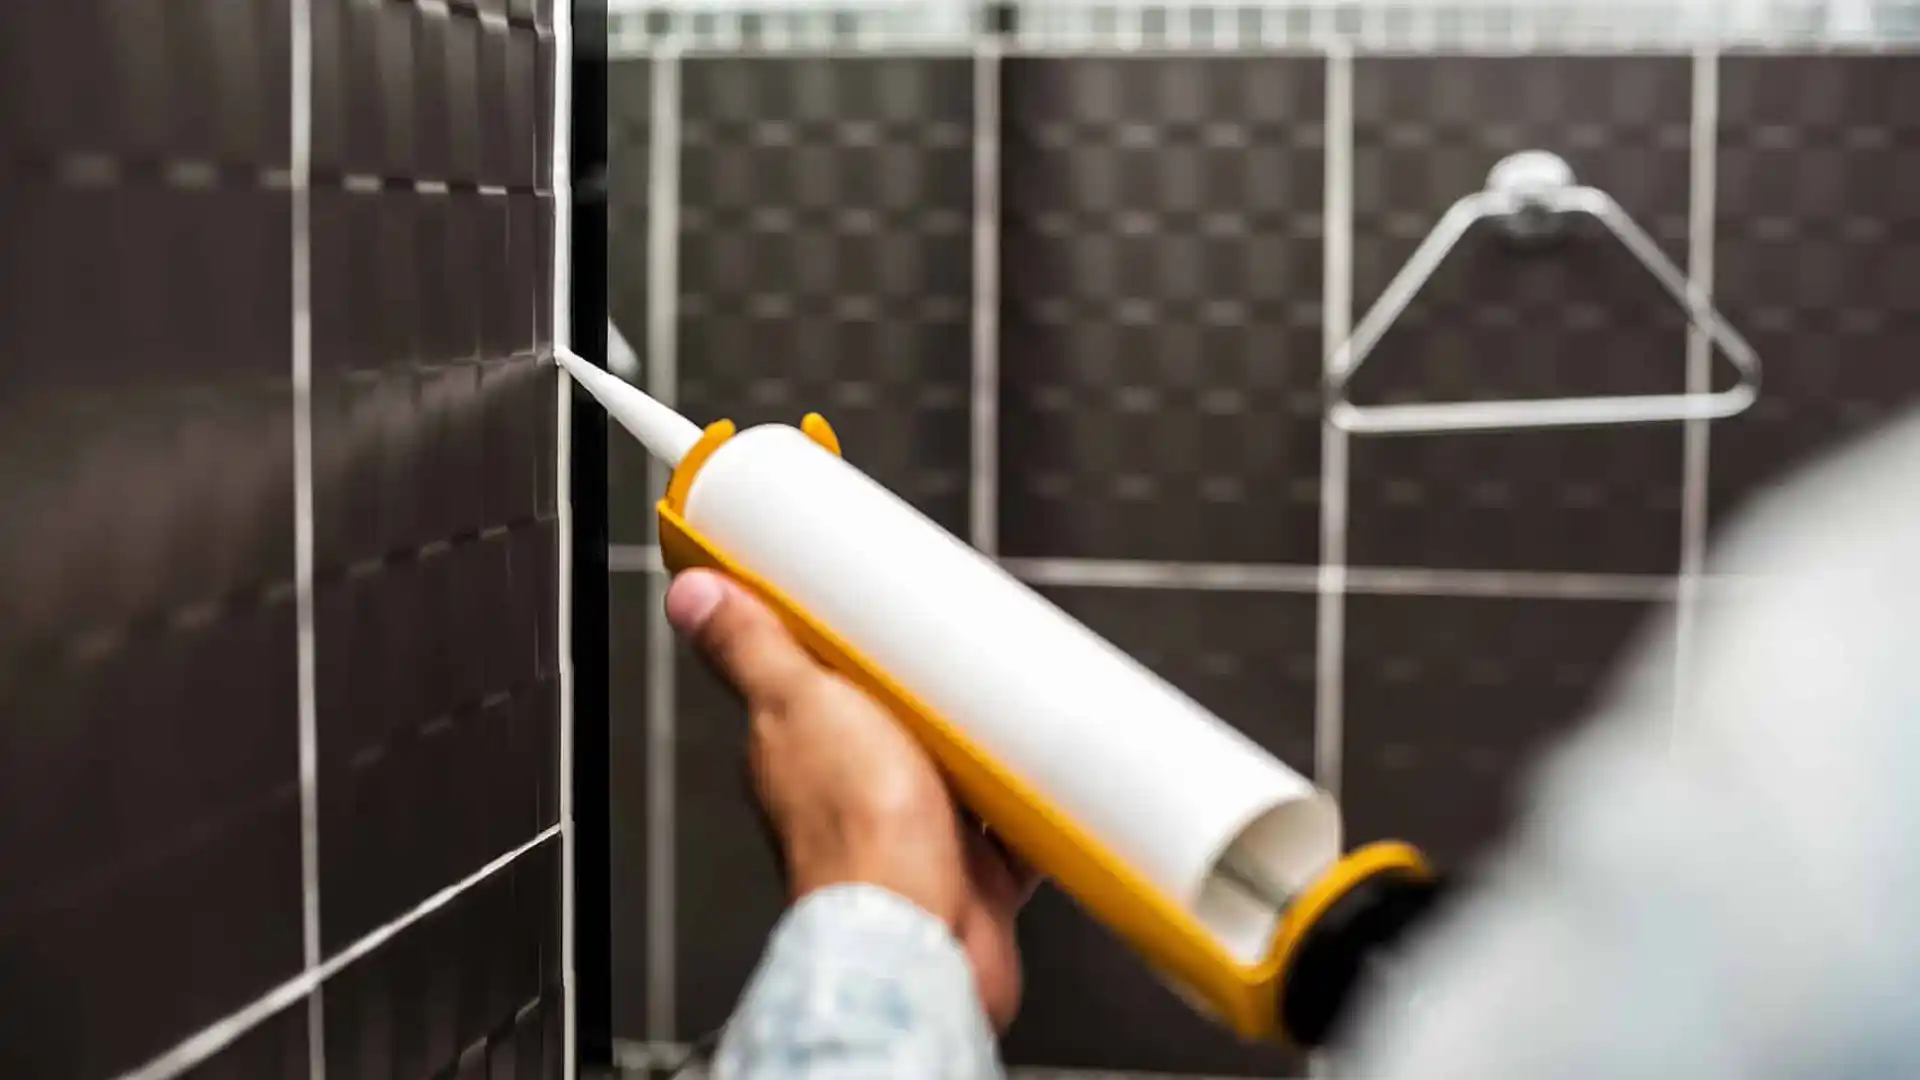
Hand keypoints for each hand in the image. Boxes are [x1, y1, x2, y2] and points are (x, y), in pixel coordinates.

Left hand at [665, 568, 1038, 1030]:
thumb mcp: (797, 703)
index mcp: (801, 748)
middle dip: (934, 690)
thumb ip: (751, 648)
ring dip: (986, 744)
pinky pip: (1009, 829)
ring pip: (957, 773)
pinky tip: (1047, 774)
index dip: (848, 645)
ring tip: (1013, 697)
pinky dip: (1031, 808)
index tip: (878, 608)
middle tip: (966, 641)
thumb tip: (694, 595)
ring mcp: (913, 833)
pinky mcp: (970, 871)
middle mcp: (855, 794)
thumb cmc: (855, 835)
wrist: (919, 936)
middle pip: (898, 722)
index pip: (817, 679)